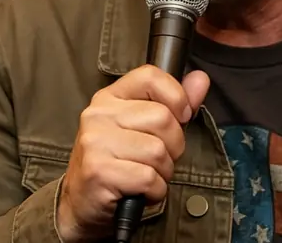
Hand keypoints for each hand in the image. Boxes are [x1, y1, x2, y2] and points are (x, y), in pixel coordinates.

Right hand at [56, 64, 209, 241]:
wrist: (81, 205)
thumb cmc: (117, 164)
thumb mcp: (143, 128)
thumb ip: (174, 102)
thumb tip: (200, 79)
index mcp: (110, 97)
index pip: (150, 76)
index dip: (176, 96)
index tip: (181, 116)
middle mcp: (99, 114)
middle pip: (162, 118)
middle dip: (173, 145)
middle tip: (157, 159)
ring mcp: (96, 142)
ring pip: (158, 151)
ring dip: (163, 171)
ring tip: (146, 175)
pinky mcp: (98, 171)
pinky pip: (149, 178)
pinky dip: (155, 191)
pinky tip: (140, 191)